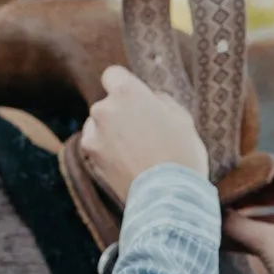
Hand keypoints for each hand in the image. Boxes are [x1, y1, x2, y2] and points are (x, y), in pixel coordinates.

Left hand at [80, 65, 207, 203]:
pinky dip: (107, 153)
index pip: (113, 75)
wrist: (169, 198)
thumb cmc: (182, 156)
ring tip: (136, 153)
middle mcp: (104, 108)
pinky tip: (127, 165)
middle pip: (108, 104)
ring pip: (99, 126)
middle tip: (145, 133)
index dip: (125, 87)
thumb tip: (152, 99)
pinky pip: (97, 147)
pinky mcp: (91, 158)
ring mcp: (94, 134)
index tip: (136, 100)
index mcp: (127, 92)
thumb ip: (161, 102)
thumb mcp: (183, 120)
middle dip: (121, 114)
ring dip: (112, 133)